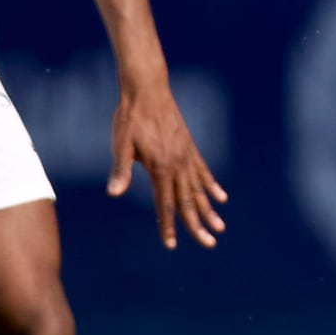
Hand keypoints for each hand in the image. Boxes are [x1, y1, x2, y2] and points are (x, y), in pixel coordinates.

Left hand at [113, 70, 228, 248]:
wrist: (147, 89)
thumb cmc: (130, 117)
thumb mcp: (121, 144)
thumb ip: (121, 170)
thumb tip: (114, 193)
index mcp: (161, 167)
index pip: (165, 203)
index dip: (168, 226)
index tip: (171, 245)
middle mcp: (178, 164)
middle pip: (189, 201)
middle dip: (198, 225)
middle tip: (209, 244)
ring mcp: (187, 156)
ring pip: (200, 189)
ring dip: (209, 210)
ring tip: (220, 227)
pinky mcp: (190, 147)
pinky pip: (204, 171)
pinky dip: (212, 186)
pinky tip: (221, 197)